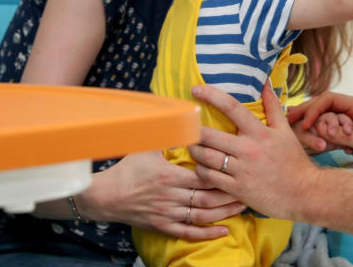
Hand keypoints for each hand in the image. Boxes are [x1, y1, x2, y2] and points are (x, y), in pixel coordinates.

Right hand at [86, 150, 245, 239]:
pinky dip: (207, 233)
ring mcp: (167, 214)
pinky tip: (223, 231)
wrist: (103, 196)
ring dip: (224, 213)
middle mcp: (171, 197)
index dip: (223, 174)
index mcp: (170, 177)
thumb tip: (186, 119)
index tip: (239, 169)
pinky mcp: (162, 226)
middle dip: (230, 195)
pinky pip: (188, 233)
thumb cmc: (126, 168)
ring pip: (202, 216)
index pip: (204, 176)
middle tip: (249, 189)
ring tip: (242, 207)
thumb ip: (167, 135)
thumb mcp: (146, 147)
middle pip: (208, 197)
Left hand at [189, 82, 318, 219]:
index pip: (232, 107)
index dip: (211, 95)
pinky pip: (209, 177)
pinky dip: (201, 171)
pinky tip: (201, 167)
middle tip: (185, 126)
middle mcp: (248, 149)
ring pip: (205, 157)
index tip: (196, 90)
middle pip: (210, 135)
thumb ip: (273, 107)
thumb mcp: (285, 131)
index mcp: (260, 132)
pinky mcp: (236, 189)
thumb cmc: (293, 161)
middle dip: (193, 130)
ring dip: (194, 151)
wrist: (304, 192)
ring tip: (192, 146)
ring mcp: (241, 170)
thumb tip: (266, 83)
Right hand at [288, 91, 352, 167]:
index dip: (313, 109)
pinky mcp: (349, 134)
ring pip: (324, 119)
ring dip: (312, 126)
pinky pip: (329, 131)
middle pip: (322, 106)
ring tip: (295, 133)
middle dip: (305, 113)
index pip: (328, 99)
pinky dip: (319, 136)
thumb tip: (323, 132)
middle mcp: (351, 111)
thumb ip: (345, 136)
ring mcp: (349, 122)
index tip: (306, 124)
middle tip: (287, 122)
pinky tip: (308, 143)